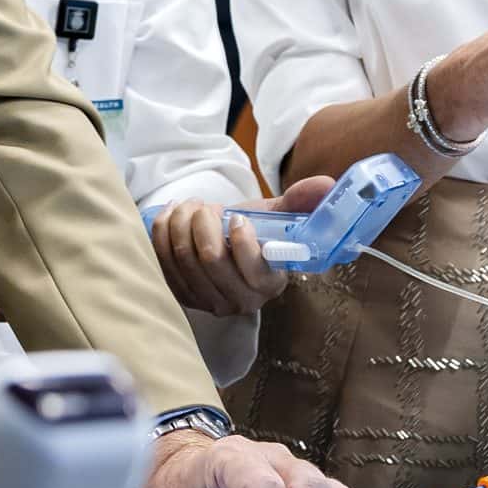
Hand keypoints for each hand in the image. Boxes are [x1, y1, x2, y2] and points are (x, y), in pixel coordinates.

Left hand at [150, 178, 325, 315]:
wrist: (224, 246)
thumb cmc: (252, 231)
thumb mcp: (277, 215)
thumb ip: (300, 200)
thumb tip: (325, 185)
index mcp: (269, 284)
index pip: (253, 270)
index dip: (241, 237)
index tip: (237, 217)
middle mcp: (239, 301)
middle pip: (210, 258)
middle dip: (204, 220)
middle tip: (208, 206)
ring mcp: (206, 301)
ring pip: (183, 256)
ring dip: (182, 220)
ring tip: (191, 207)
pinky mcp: (179, 294)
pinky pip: (162, 260)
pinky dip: (162, 229)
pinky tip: (172, 215)